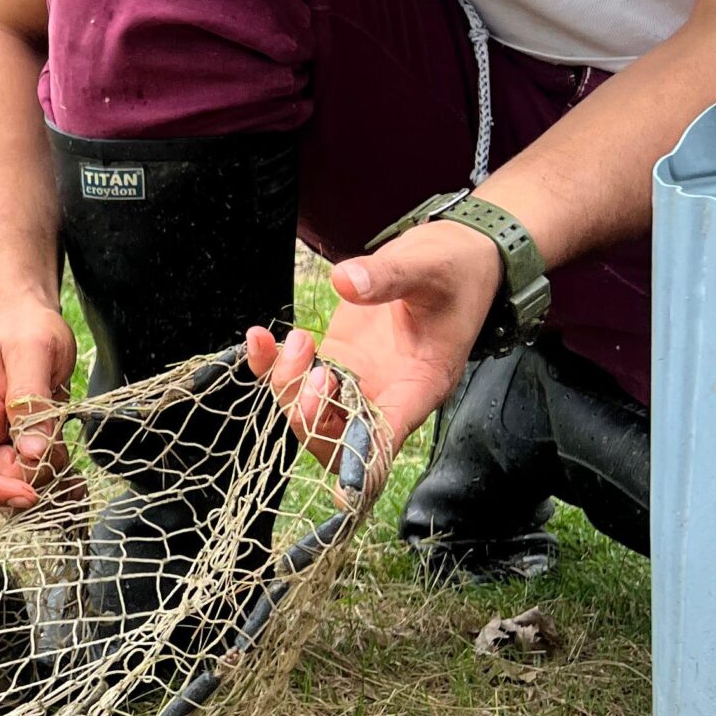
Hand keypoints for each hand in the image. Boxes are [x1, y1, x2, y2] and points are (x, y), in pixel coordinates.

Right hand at [0, 295, 77, 509]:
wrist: (30, 321)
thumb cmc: (26, 329)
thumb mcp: (32, 352)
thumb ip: (30, 400)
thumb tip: (32, 453)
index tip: (28, 492)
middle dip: (31, 480)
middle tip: (60, 457)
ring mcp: (5, 443)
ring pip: (19, 485)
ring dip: (48, 487)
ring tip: (76, 480)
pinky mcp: (28, 446)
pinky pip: (37, 478)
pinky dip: (58, 485)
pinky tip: (76, 483)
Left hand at [244, 218, 503, 478]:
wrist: (456, 257)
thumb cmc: (456, 269)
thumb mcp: (429, 266)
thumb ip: (389, 276)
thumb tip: (345, 282)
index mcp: (420, 386)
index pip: (384, 442)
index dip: (355, 458)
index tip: (329, 440)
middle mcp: (387, 394)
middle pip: (335, 438)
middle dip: (310, 416)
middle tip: (313, 370)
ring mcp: (359, 379)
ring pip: (309, 412)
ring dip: (288, 386)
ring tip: (298, 339)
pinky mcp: (339, 359)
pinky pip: (296, 378)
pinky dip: (270, 365)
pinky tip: (259, 337)